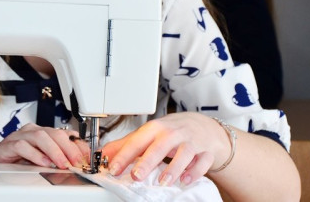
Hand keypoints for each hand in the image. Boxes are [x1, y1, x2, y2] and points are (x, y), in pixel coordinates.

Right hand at [0, 123, 89, 168]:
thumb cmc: (18, 161)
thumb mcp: (43, 160)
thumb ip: (58, 157)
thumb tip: (78, 161)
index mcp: (43, 133)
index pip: (65, 134)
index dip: (77, 145)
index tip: (87, 157)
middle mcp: (32, 131)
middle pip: (54, 133)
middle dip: (69, 148)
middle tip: (77, 161)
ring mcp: (20, 136)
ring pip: (40, 136)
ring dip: (54, 151)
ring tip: (61, 163)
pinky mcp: (8, 145)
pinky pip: (22, 146)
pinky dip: (34, 154)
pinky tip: (42, 163)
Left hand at [102, 112, 227, 185]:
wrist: (202, 126)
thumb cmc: (171, 131)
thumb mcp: (148, 135)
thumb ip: (126, 145)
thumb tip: (104, 154)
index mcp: (155, 129)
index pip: (137, 141)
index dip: (124, 155)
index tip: (114, 168)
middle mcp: (172, 133)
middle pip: (160, 145)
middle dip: (147, 161)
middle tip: (136, 176)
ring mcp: (190, 141)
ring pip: (183, 153)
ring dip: (173, 168)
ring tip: (162, 182)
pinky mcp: (205, 151)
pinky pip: (202, 161)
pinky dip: (195, 171)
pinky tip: (186, 179)